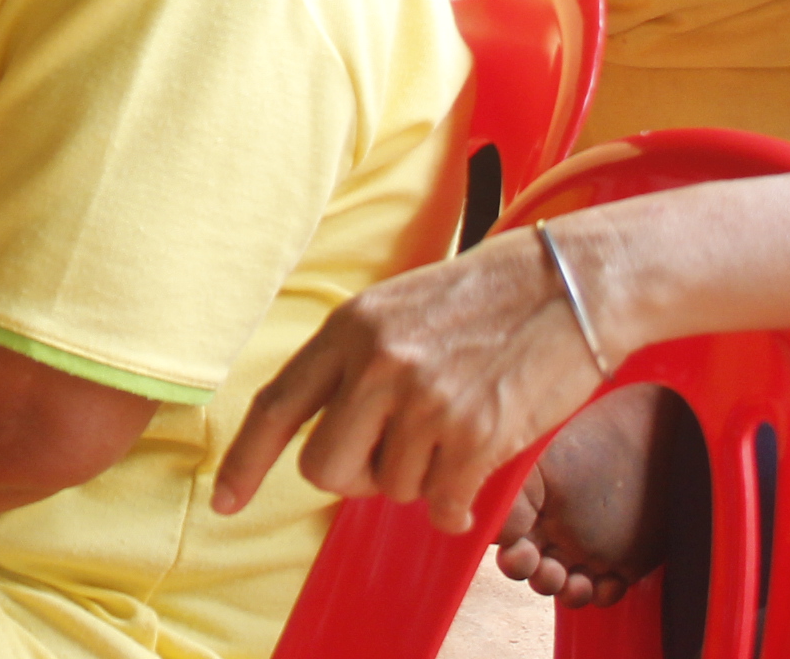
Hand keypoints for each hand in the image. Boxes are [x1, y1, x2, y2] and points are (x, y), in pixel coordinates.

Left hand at [214, 229, 603, 530]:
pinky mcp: (475, 435)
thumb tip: (327, 440)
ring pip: (390, 488)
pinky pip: (441, 505)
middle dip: (354, 477)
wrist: (567, 283)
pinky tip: (472, 473)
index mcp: (347, 329)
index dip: (244, 461)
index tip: (222, 502)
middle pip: (324, 469)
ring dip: (418, 478)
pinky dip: (455, 505)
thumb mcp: (394, 310)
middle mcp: (376, 365)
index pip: (276, 405)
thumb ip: (353, 364)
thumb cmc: (480, 301)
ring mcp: (425, 401)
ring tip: (452, 429)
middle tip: (393, 454)